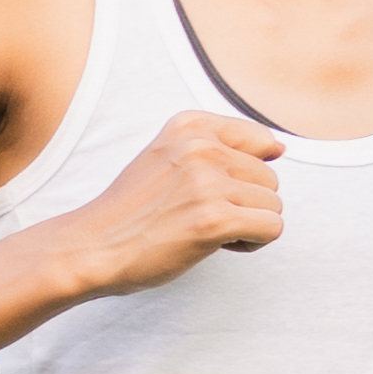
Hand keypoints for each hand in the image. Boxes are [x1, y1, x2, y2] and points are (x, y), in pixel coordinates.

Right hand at [46, 111, 289, 299]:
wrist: (90, 248)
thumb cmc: (132, 212)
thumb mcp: (167, 157)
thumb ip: (218, 145)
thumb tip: (282, 148)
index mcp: (188, 125)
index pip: (261, 141)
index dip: (243, 176)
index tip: (208, 190)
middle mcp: (200, 147)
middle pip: (270, 178)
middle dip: (245, 203)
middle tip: (197, 216)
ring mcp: (207, 182)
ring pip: (274, 205)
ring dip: (247, 225)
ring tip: (203, 230)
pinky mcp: (214, 219)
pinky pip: (272, 229)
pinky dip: (251, 243)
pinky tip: (216, 244)